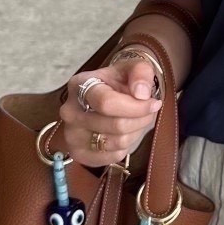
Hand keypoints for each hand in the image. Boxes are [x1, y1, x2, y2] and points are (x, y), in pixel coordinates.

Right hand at [53, 51, 162, 166]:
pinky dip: (126, 147)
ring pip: (117, 142)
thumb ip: (141, 72)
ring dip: (135, 132)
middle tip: (148, 112)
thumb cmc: (120, 81)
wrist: (109, 97)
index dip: (136, 107)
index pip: (107, 103)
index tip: (154, 103)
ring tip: (136, 120)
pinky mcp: (78, 154)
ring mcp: (71, 135)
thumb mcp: (133, 68)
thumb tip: (141, 93)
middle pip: (116, 125)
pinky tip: (125, 133)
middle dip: (140, 119)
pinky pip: (113, 156)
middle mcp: (70, 111)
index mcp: (80, 85)